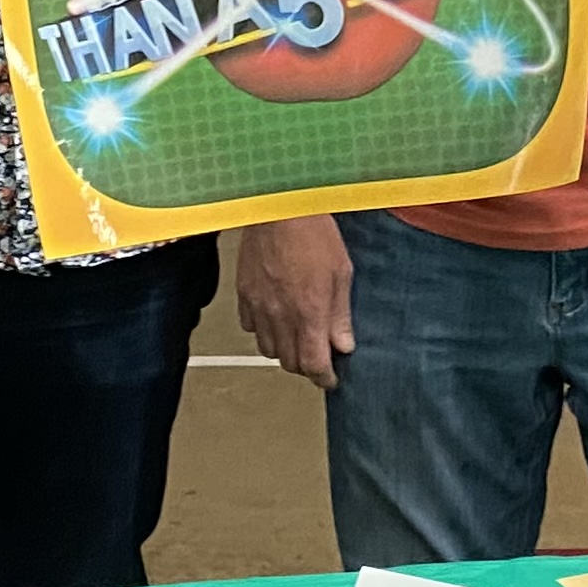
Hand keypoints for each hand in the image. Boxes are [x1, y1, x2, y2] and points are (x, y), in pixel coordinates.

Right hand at [236, 216, 353, 388]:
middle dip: (306, 366)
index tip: (331, 379)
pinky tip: (276, 318)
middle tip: (319, 356)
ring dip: (285, 351)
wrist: (279, 207)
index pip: (314, 364)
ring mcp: (259, 307)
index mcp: (309, 314)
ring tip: (298, 338)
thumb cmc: (313, 233)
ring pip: (269, 350)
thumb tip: (344, 344)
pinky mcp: (244, 294)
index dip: (324, 378)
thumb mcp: (341, 273)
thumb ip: (340, 315)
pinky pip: (251, 328)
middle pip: (290, 362)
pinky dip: (265, 331)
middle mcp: (281, 316)